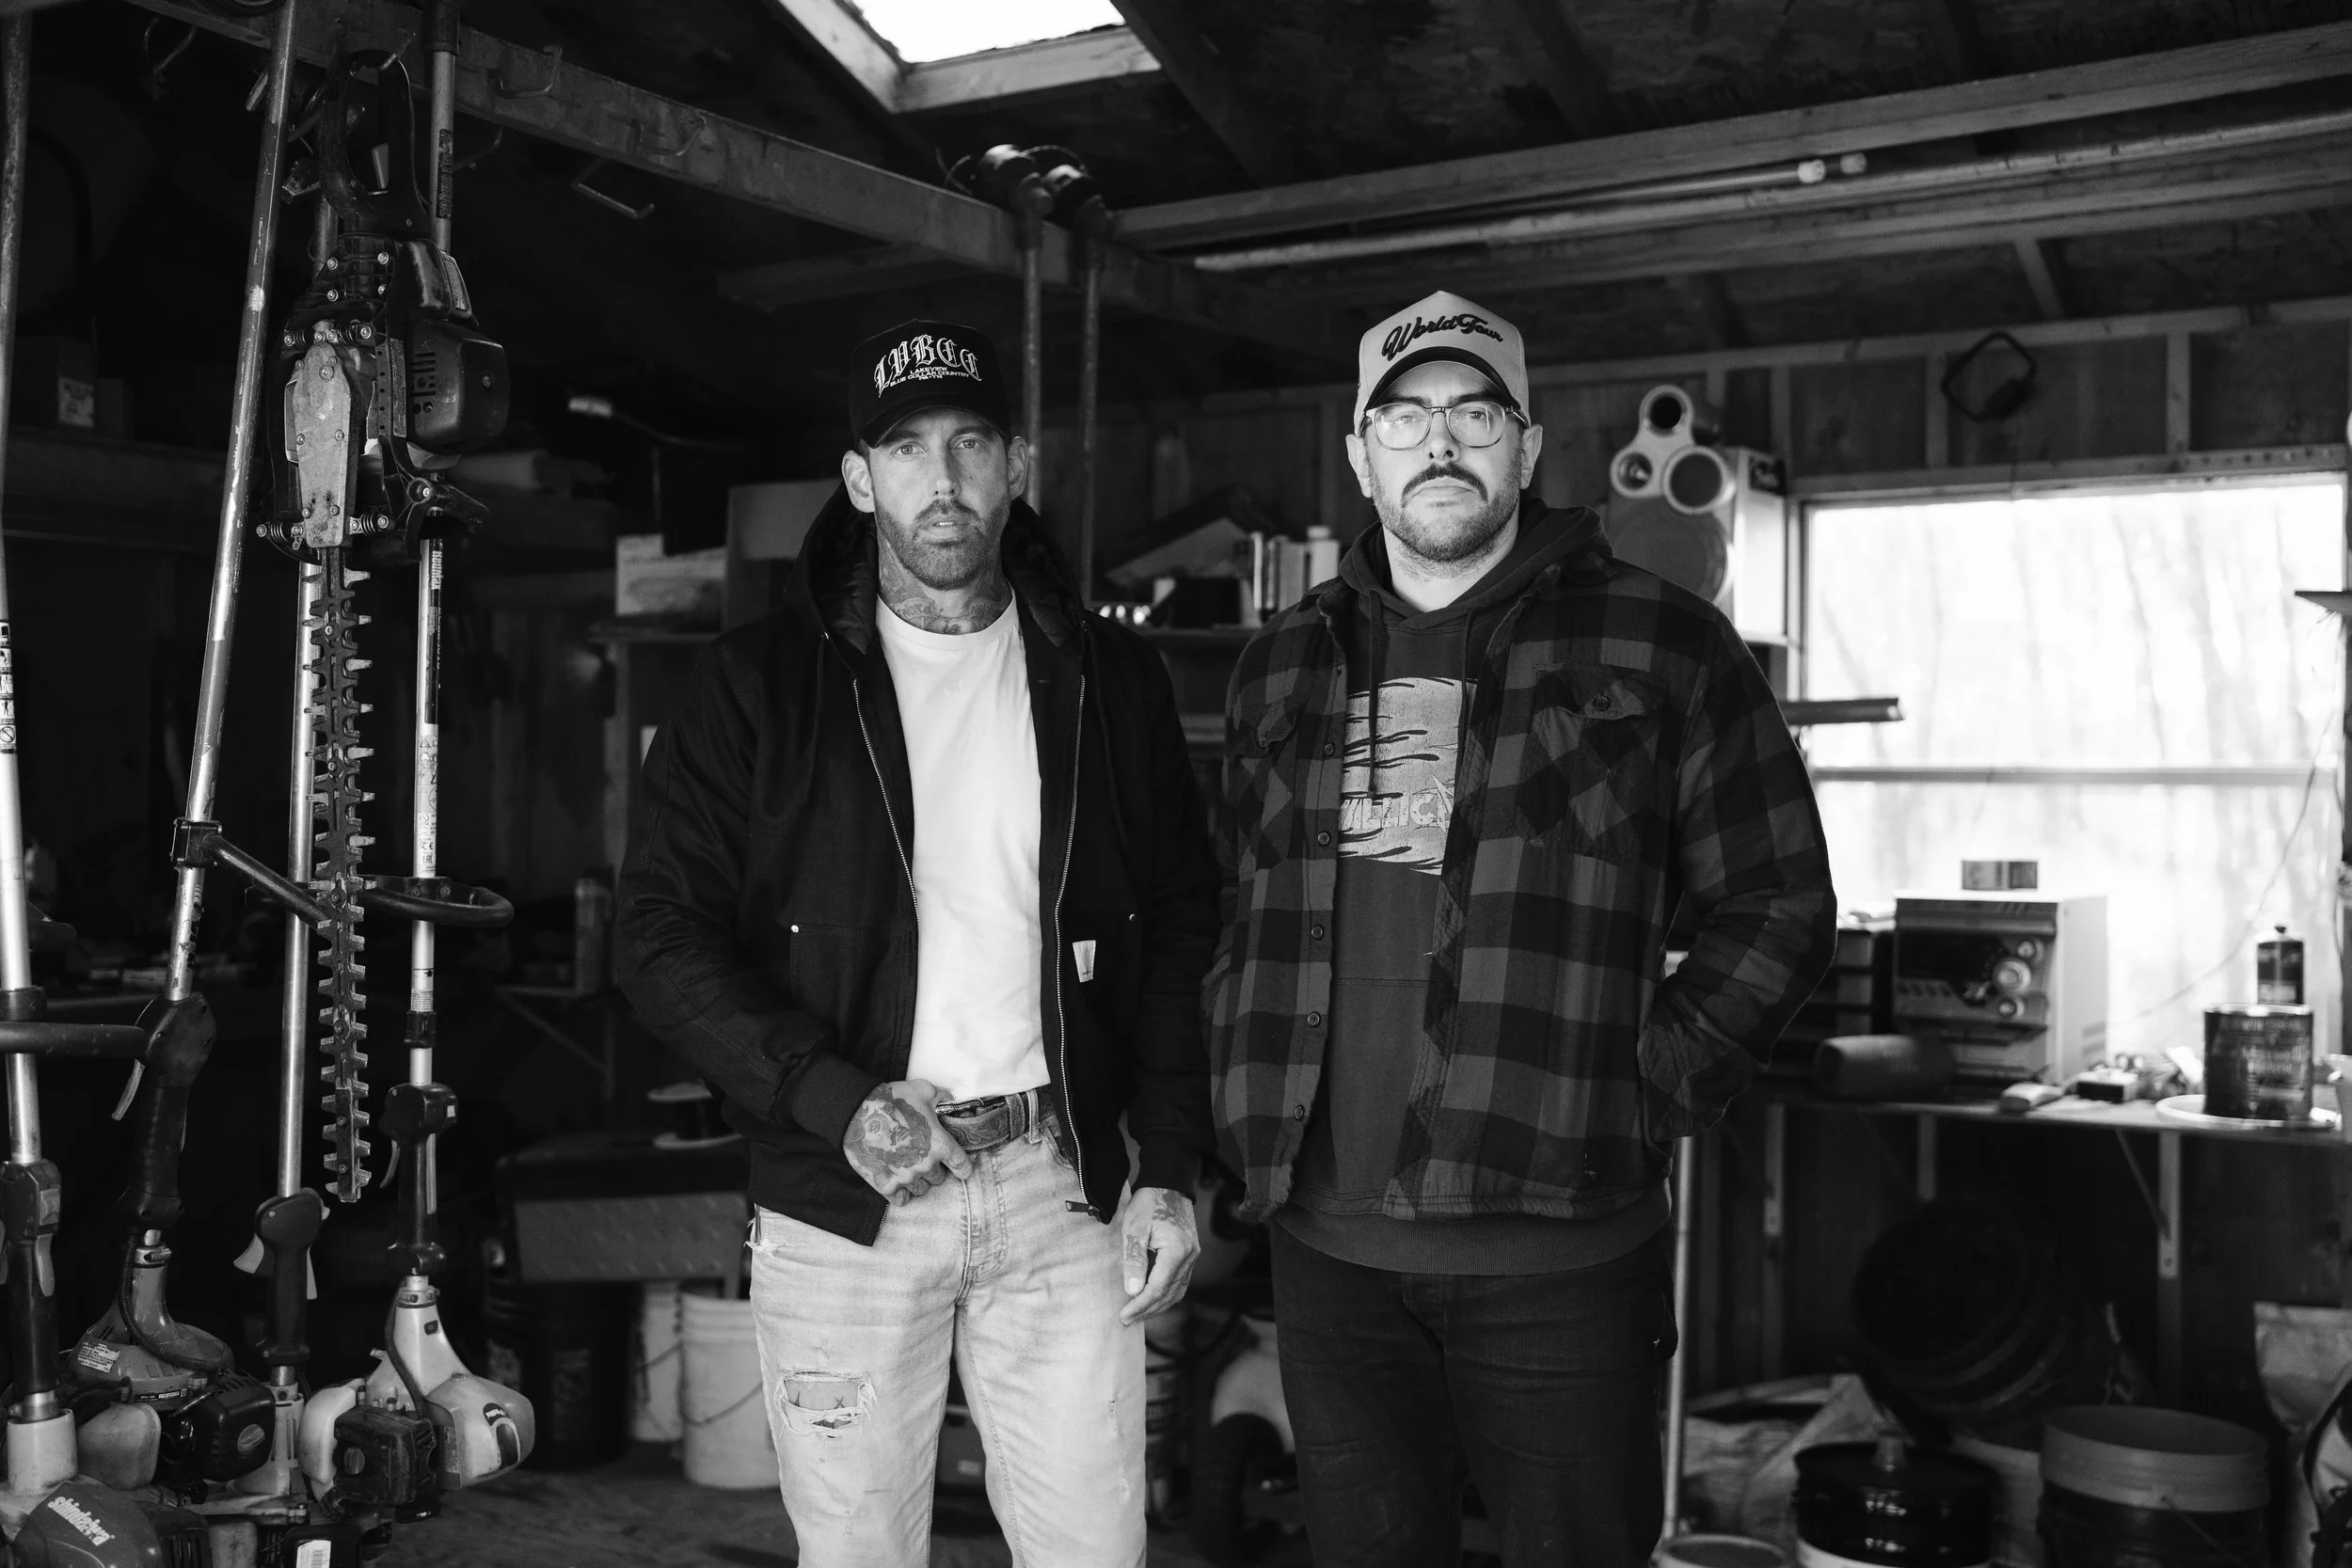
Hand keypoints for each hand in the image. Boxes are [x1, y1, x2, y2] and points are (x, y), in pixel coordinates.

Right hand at [842, 1080, 970, 1206]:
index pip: (963, 1167)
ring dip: (917, 1179)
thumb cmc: (891, 1099)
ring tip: (906, 1164)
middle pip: (939, 1178)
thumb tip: (950, 1103)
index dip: (963, 1166)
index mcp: (939, 1144)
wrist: (856, 1111)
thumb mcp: (924, 1089)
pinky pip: (901, 1199)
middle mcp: (925, 1165)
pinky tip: (895, 1177)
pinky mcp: (885, 1185)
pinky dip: (900, 1191)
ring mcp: (905, 1177)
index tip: (958, 1165)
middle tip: (921, 1153)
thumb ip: (943, 1099)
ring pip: (921, 1189)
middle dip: (933, 1167)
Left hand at [1117, 1185, 1199, 1324]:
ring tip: (1137, 1314)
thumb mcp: (1134, 1227)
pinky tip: (1151, 1298)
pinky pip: (1180, 1282)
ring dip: (1157, 1305)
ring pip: (1176, 1291)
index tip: (1124, 1315)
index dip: (1141, 1305)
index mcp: (1177, 1250)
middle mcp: (1189, 1256)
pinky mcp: (1190, 1255)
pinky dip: (1165, 1294)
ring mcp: (1192, 1256)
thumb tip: (1133, 1290)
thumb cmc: (1149, 1202)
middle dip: (1148, 1310)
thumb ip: (1134, 1259)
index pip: (1158, 1287)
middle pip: (1169, 1294)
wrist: (1168, 1184)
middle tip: (1127, 1320)